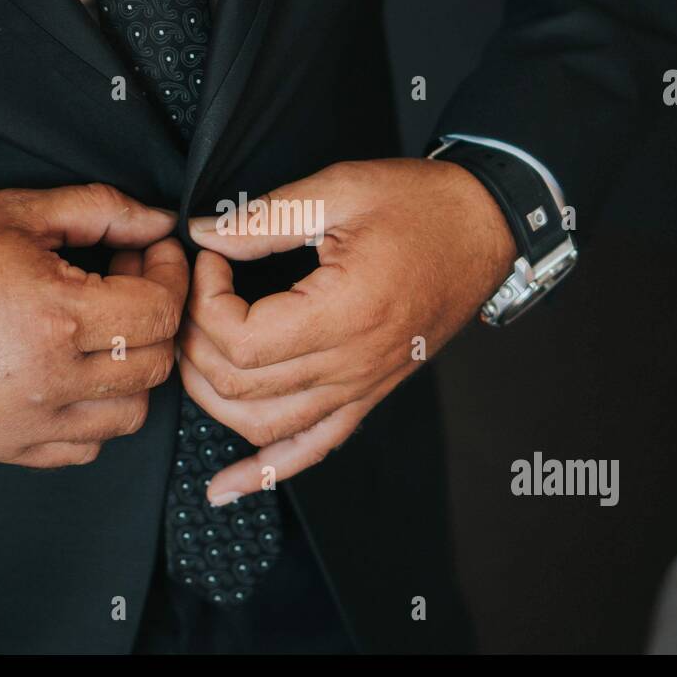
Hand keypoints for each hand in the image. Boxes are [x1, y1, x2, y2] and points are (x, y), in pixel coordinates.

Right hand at [0, 185, 187, 467]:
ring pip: (131, 413)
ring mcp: (28, 422)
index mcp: (54, 315)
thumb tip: (158, 223)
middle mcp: (47, 378)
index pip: (160, 312)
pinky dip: (95, 414)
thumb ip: (101, 211)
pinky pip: (87, 446)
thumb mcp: (18, 212)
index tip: (154, 256)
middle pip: (154, 363)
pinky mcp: (7, 447)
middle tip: (127, 282)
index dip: (169, 277)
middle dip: (155, 318)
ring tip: (103, 332)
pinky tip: (74, 373)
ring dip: (132, 370)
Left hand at [180, 158, 515, 500]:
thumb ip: (265, 217)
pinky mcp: (367, 396)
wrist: (483, 229)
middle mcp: (353, 363)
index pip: (241, 339)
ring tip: (195, 350)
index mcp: (346, 311)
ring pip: (263, 425)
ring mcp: (361, 387)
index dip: (204, 301)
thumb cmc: (421, 206)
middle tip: (192, 296)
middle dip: (196, 342)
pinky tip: (226, 486)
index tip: (209, 261)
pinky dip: (265, 472)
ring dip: (213, 397)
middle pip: (241, 386)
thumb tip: (205, 235)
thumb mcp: (339, 191)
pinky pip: (311, 450)